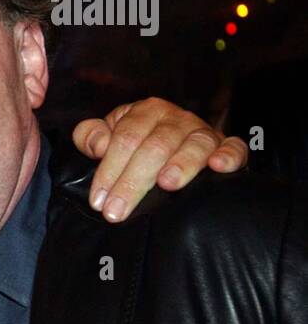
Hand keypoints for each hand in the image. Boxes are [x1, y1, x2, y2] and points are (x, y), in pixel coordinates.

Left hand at [73, 97, 247, 222]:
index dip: (109, 170)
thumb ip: (90, 137)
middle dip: (133, 182)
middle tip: (117, 212)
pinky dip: (229, 155)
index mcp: (145, 111)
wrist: (169, 142)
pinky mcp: (227, 145)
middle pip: (155, 147)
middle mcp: (176, 118)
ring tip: (166, 185)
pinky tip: (218, 167)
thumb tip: (98, 145)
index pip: (125, 139)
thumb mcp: (106, 136)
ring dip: (181, 164)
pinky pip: (234, 147)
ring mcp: (203, 131)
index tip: (99, 201)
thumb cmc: (133, 143)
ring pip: (194, 145)